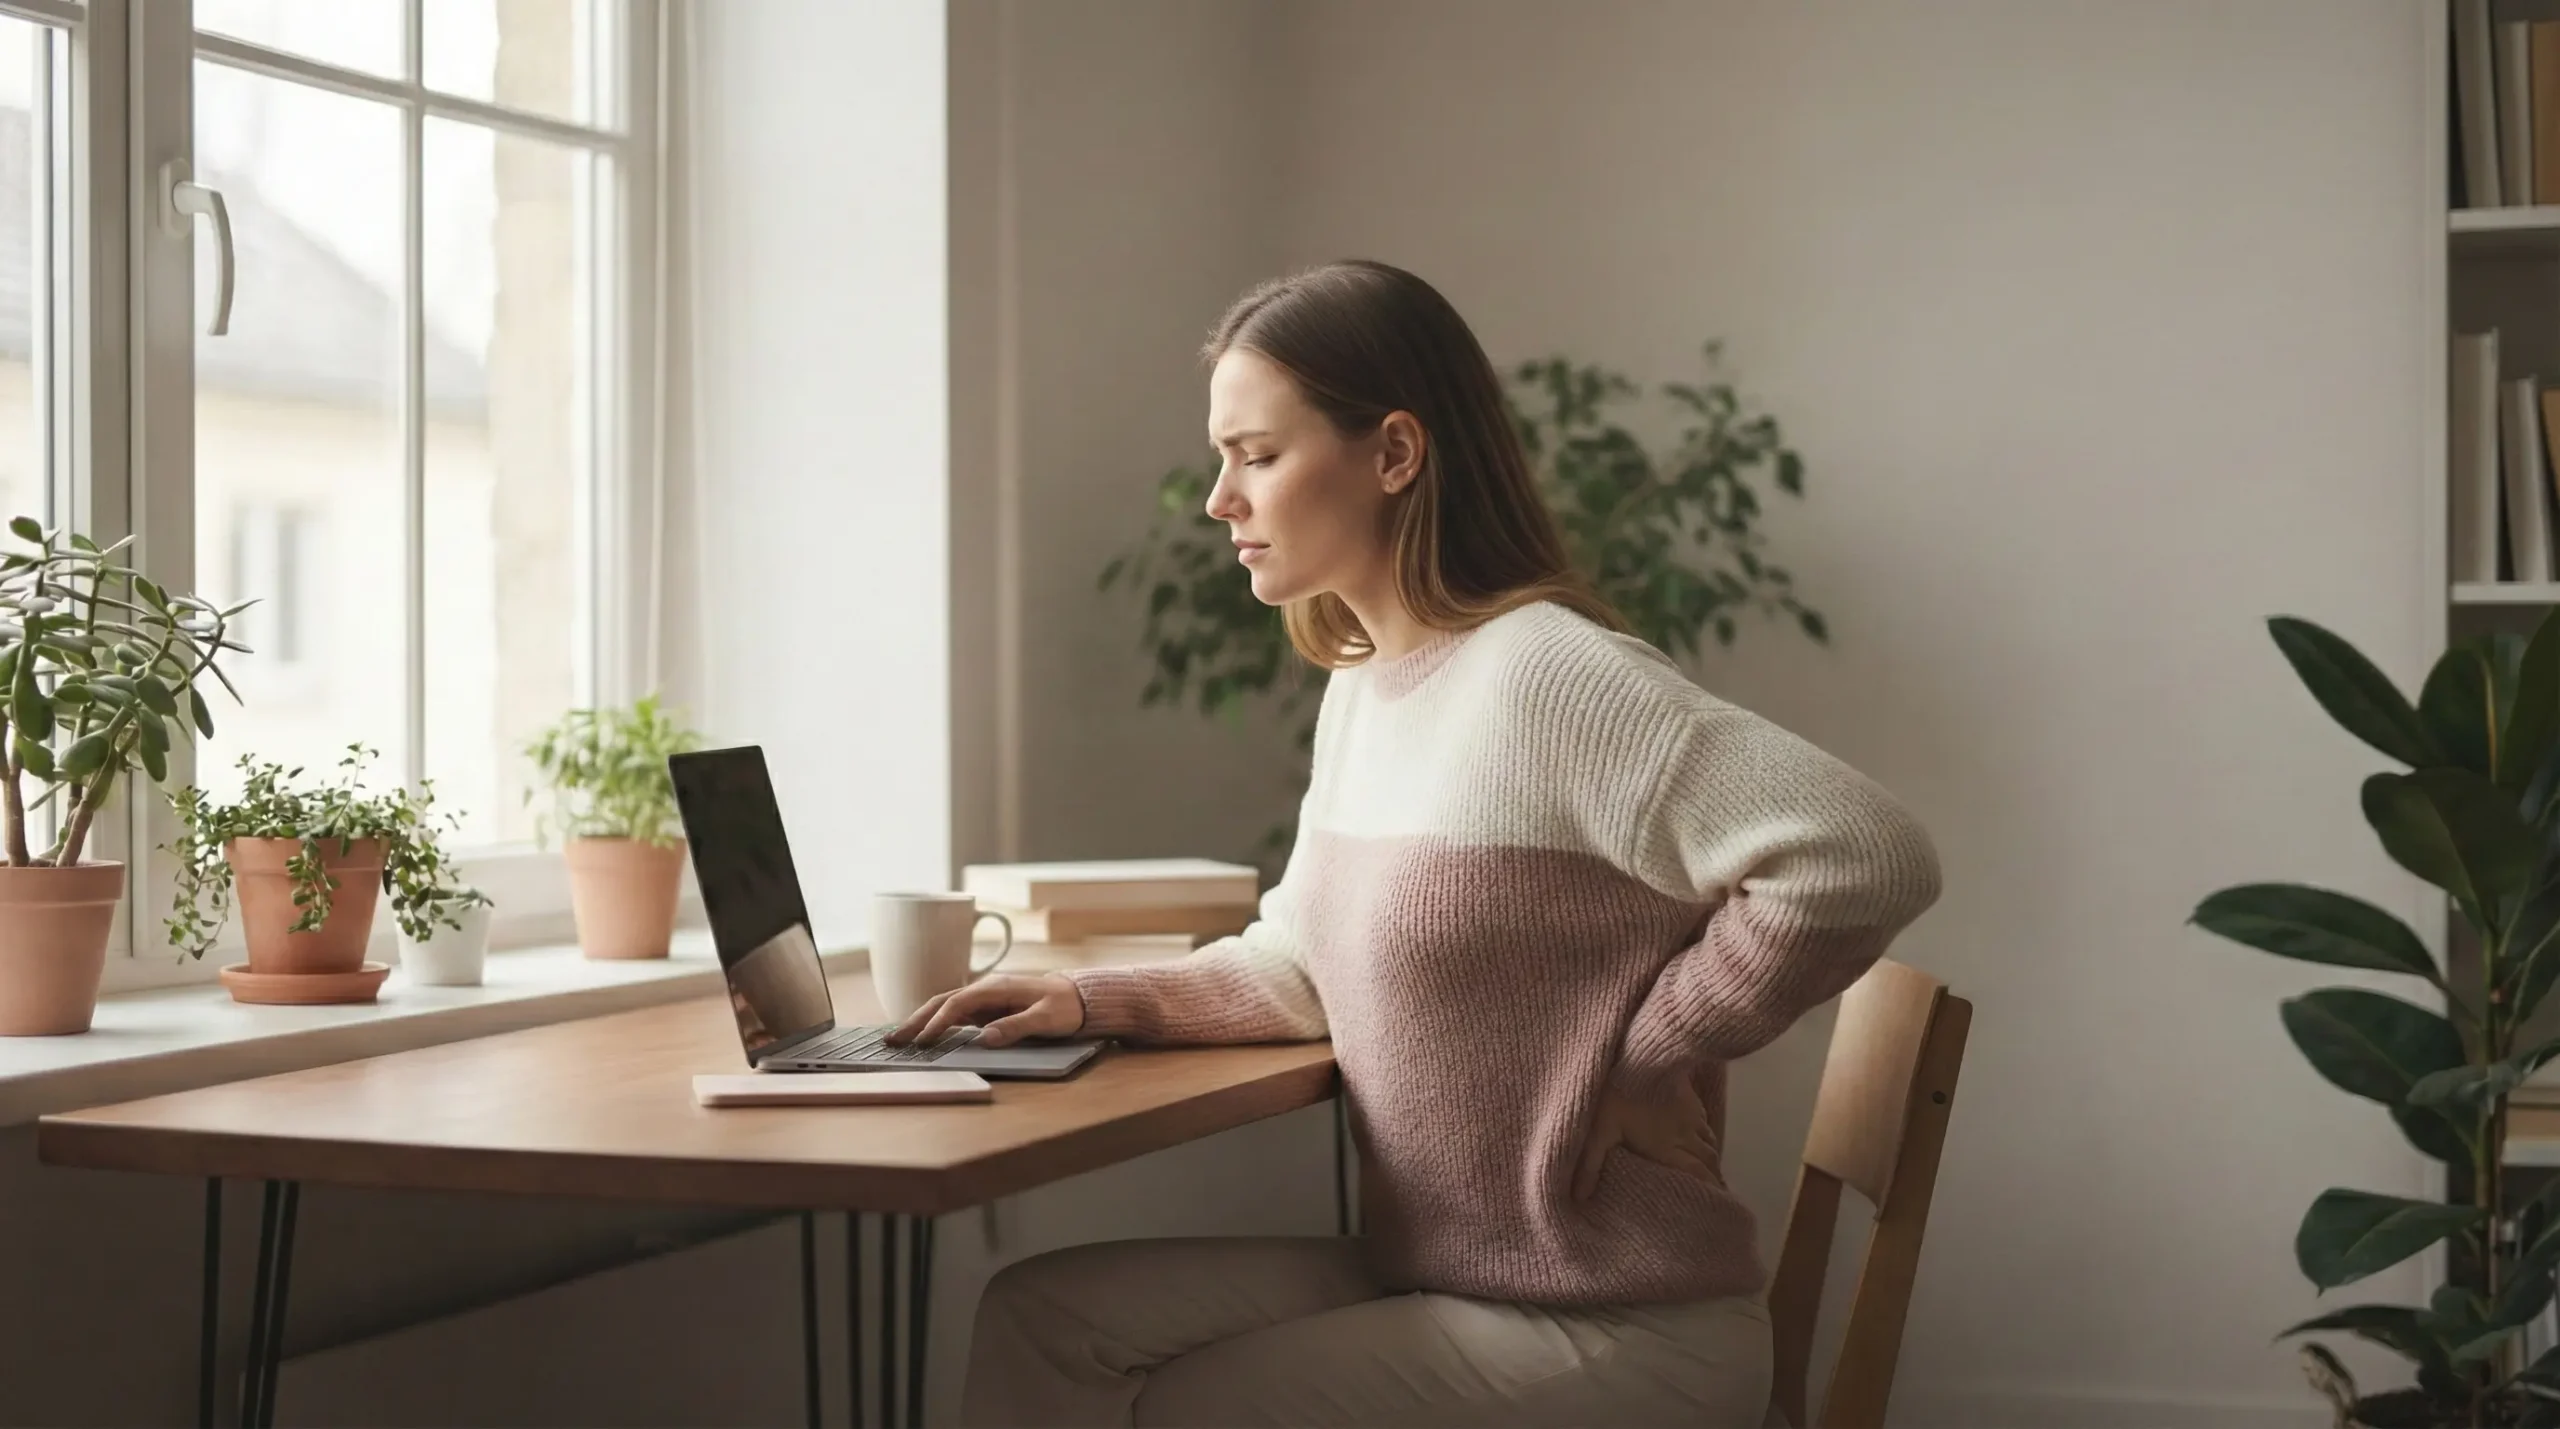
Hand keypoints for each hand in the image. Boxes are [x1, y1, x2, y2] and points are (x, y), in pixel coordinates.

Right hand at [885, 973, 1084, 1048]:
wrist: (1080, 997)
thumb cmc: (1066, 1007)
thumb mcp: (1047, 1019)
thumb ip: (1016, 1027)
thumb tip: (984, 1037)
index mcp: (997, 989)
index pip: (957, 1005)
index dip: (937, 1023)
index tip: (922, 1041)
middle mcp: (986, 990)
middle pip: (942, 1001)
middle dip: (916, 1020)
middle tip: (891, 1039)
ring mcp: (985, 999)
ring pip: (945, 1006)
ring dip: (921, 1021)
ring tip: (898, 1038)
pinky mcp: (987, 1008)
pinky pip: (955, 1014)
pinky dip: (936, 1023)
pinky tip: (923, 1035)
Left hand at [1572, 1078, 1719, 1199]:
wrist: (1640, 1053)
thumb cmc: (1616, 1093)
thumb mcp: (1597, 1132)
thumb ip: (1589, 1165)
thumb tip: (1579, 1197)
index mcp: (1666, 1148)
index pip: (1697, 1175)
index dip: (1710, 1191)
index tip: (1717, 1205)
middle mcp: (1685, 1135)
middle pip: (1709, 1162)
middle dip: (1715, 1179)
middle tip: (1718, 1194)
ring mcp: (1691, 1114)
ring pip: (1710, 1142)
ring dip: (1711, 1159)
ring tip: (1711, 1171)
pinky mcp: (1690, 1096)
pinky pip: (1705, 1122)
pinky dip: (1706, 1136)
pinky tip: (1700, 1136)